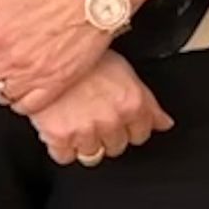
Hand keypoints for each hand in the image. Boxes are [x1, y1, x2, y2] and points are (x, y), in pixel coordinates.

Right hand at [27, 52, 169, 165]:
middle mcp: (111, 119)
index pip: (141, 134)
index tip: (119, 121)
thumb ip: (148, 102)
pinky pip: (65, 158)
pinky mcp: (59, 136)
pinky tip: (60, 130)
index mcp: (131, 103)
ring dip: (85, 143)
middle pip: (117, 147)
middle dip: (107, 135)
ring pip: (92, 156)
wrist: (44, 50)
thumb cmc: (83, 56)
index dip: (129, 128)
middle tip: (93, 117)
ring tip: (76, 121)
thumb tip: (164, 123)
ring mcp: (85, 130)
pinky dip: (61, 148)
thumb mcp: (123, 71)